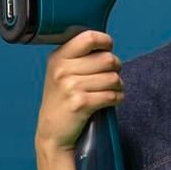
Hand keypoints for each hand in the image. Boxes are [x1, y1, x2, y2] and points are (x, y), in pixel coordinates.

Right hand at [34, 30, 124, 152]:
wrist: (52, 132)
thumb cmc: (62, 100)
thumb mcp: (61, 72)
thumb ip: (79, 56)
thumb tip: (106, 44)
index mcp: (58, 57)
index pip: (89, 37)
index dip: (105, 42)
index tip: (107, 49)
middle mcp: (62, 70)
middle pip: (107, 59)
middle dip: (116, 68)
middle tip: (111, 77)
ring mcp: (70, 86)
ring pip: (113, 78)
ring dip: (118, 86)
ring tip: (111, 90)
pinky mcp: (80, 103)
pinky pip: (112, 95)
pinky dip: (117, 98)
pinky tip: (111, 101)